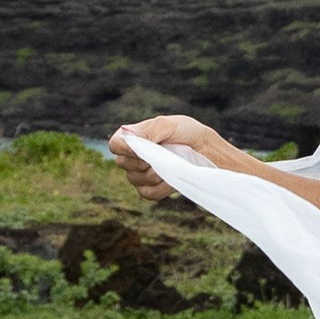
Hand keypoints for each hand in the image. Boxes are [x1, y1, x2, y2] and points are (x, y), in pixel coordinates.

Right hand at [110, 114, 227, 195]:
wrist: (204, 150)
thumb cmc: (186, 132)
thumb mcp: (168, 125)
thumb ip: (148, 131)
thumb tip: (127, 135)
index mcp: (132, 138)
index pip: (114, 145)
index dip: (125, 149)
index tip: (143, 149)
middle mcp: (132, 157)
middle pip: (122, 164)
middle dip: (144, 161)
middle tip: (163, 154)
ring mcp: (140, 174)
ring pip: (135, 179)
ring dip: (154, 173)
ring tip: (171, 164)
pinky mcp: (151, 189)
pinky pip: (148, 193)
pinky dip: (161, 187)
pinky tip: (171, 178)